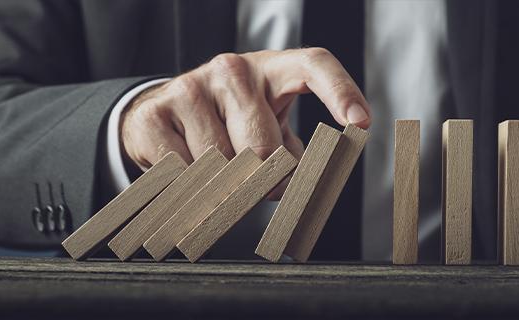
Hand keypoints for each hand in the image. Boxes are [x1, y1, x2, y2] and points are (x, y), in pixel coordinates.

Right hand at [120, 48, 370, 197]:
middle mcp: (233, 69)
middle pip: (264, 147)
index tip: (361, 123)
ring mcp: (192, 86)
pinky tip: (189, 168)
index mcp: (273, 70)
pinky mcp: (156, 112)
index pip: (315, 65)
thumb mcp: (271, 131)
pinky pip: (186, 171)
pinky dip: (192, 186)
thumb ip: (296, 158)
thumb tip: (306, 192)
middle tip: (259, 186)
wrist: (162, 116)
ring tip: (220, 171)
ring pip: (223, 164)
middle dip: (266, 180)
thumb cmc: (231, 125)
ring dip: (226, 186)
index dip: (341, 92)